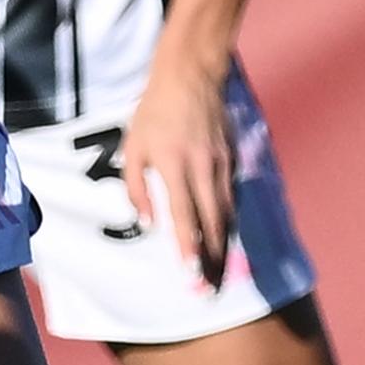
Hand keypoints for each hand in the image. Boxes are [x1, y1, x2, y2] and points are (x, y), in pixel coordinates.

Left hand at [117, 56, 237, 290]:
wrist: (191, 77)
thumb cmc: (153, 112)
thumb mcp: (133, 147)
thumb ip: (136, 187)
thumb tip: (148, 223)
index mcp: (174, 165)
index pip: (183, 214)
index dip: (187, 245)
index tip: (190, 271)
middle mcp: (202, 168)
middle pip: (212, 221)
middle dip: (213, 257)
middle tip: (210, 287)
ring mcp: (221, 163)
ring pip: (226, 212)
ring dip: (223, 244)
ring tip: (219, 271)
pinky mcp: (231, 158)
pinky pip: (230, 195)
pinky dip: (228, 219)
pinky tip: (224, 238)